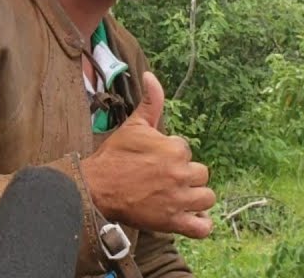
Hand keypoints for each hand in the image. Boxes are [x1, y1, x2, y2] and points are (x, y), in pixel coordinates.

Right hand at [80, 71, 214, 237]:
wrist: (97, 187)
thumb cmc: (114, 156)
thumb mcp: (133, 125)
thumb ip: (150, 101)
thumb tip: (151, 76)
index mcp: (175, 149)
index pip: (186, 151)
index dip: (172, 155)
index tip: (155, 161)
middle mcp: (181, 173)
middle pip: (201, 174)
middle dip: (186, 175)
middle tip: (164, 179)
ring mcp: (179, 199)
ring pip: (206, 198)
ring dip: (196, 197)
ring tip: (179, 196)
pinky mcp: (173, 221)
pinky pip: (202, 227)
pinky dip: (201, 224)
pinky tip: (191, 217)